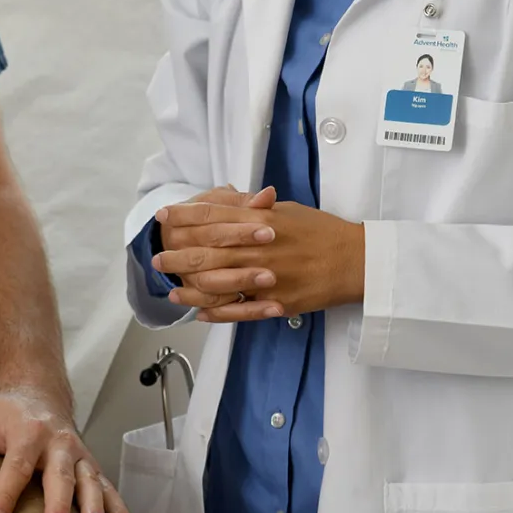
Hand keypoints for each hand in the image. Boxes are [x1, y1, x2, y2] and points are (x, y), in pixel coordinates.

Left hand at [0, 388, 135, 512]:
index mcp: (26, 430)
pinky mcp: (90, 464)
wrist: (38, 394)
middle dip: (59, 502)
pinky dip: (117, 505)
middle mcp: (57, 440)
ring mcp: (77, 452)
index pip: (15, 465)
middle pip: (59, 473)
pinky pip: (106, 485)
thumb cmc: (3, 413)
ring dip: (94, 505)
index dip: (4, 494)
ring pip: (88, 479)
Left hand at [154, 199, 364, 321]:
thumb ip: (252, 207)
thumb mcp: (285, 210)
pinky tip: (199, 314)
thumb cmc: (321, 230)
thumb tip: (224, 198)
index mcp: (260, 220)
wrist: (355, 259)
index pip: (211, 215)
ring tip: (170, 289)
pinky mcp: (276, 302)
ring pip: (217, 283)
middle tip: (157, 257)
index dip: (183, 215)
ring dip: (189, 287)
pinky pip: (240, 311)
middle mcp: (258, 247)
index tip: (163, 216)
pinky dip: (216, 313)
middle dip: (176, 254)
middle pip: (206, 250)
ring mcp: (266, 277)